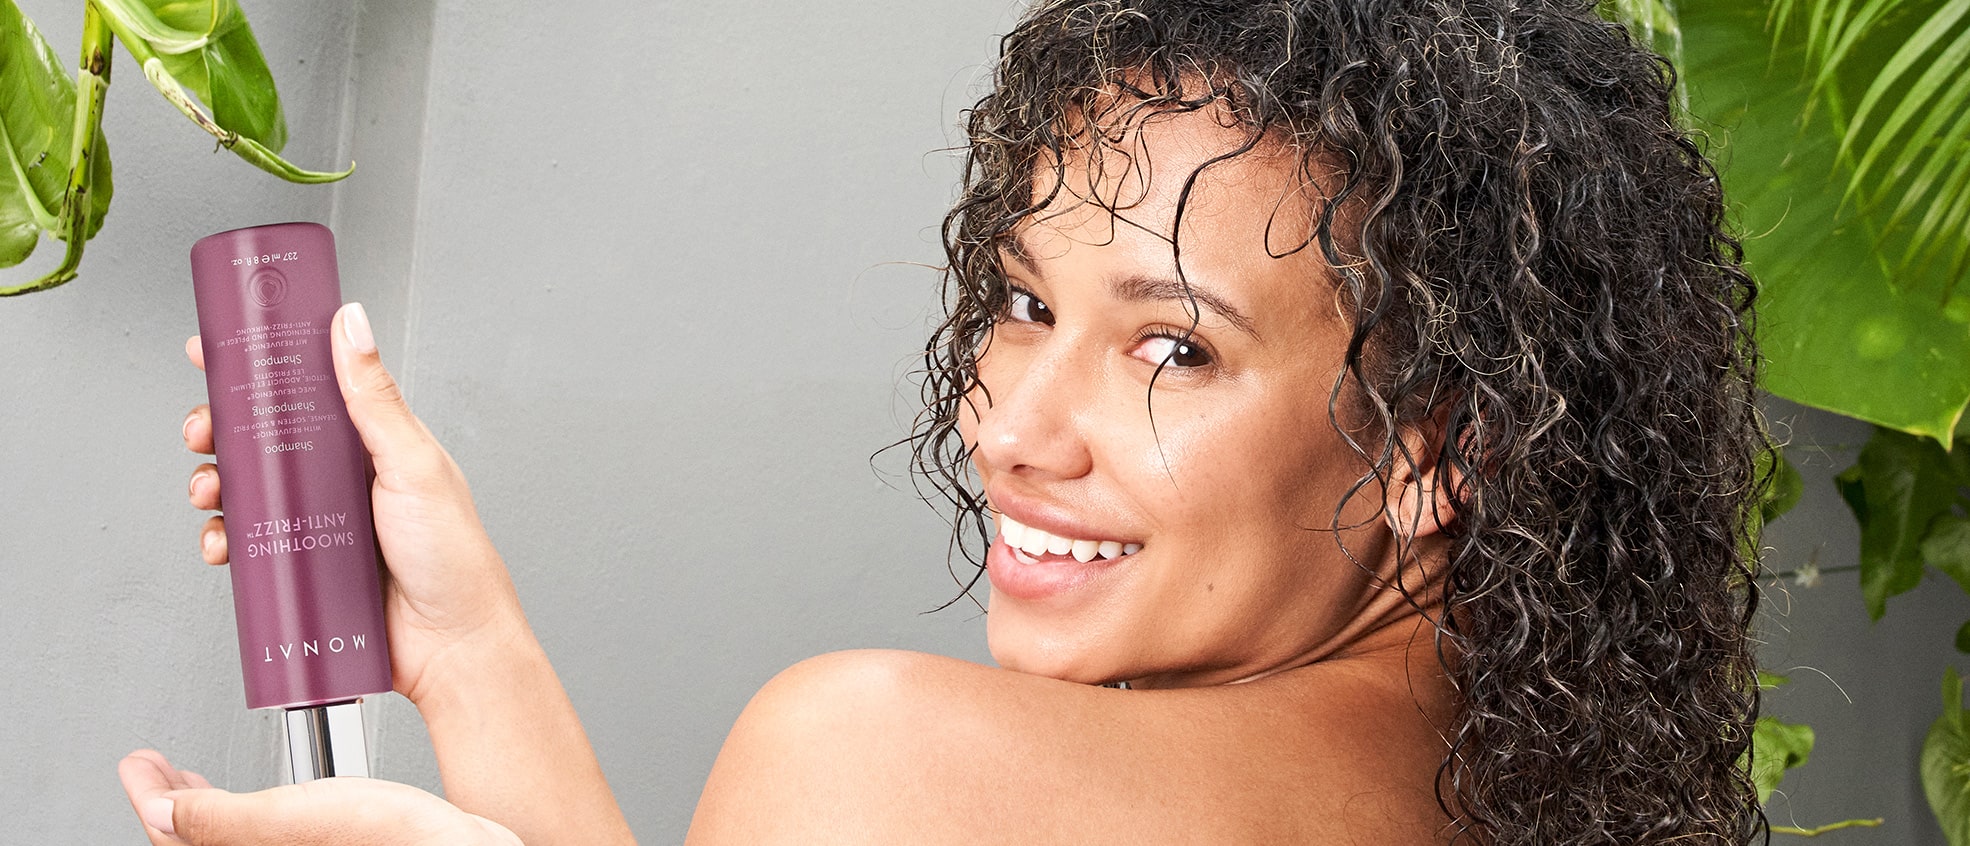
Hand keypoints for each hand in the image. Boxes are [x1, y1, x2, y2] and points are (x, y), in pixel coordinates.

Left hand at [119, 750, 520, 844]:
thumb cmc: (401, 840)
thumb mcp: (296, 817)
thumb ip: (221, 818)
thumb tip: (162, 811)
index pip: (175, 839)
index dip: (149, 797)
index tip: (138, 764)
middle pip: (198, 842)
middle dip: (172, 801)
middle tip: (156, 770)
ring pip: (231, 839)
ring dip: (206, 807)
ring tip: (192, 780)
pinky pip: (265, 838)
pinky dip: (247, 814)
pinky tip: (261, 796)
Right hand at [182, 303, 526, 705]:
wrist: (451, 647)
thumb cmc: (453, 557)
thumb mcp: (413, 463)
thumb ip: (376, 397)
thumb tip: (351, 323)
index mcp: (371, 442)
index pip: (308, 389)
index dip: (261, 368)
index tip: (216, 351)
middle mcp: (342, 478)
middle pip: (264, 437)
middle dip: (221, 427)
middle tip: (203, 430)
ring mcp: (319, 522)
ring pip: (247, 490)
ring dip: (214, 482)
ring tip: (210, 490)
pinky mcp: (301, 566)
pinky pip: (249, 545)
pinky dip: (225, 539)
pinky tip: (223, 541)